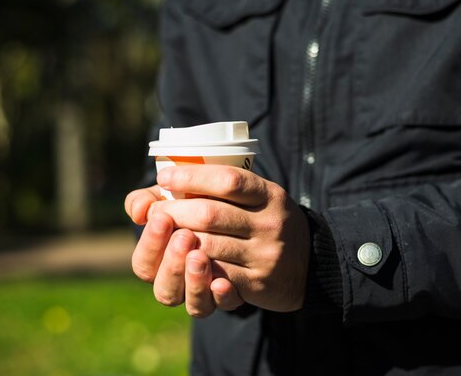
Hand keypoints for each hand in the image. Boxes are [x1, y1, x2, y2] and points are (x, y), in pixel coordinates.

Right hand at [124, 185, 243, 315]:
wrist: (240, 211)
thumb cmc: (193, 201)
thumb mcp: (170, 195)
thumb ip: (148, 199)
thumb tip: (139, 210)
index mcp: (158, 263)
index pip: (144, 265)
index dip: (150, 245)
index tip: (162, 218)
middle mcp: (179, 284)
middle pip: (165, 290)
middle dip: (172, 263)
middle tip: (184, 236)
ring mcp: (205, 293)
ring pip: (194, 305)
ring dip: (194, 281)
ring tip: (200, 256)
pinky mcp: (232, 295)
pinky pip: (225, 305)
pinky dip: (222, 296)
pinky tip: (223, 282)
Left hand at [151, 164, 310, 311]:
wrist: (310, 263)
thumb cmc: (264, 223)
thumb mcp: (255, 198)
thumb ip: (212, 189)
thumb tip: (151, 196)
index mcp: (268, 194)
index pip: (227, 179)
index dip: (191, 176)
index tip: (165, 178)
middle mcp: (269, 222)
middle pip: (209, 214)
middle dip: (174, 211)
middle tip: (156, 212)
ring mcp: (265, 254)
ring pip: (207, 247)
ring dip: (176, 242)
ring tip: (165, 235)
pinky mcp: (259, 283)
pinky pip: (218, 277)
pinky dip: (196, 270)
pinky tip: (185, 261)